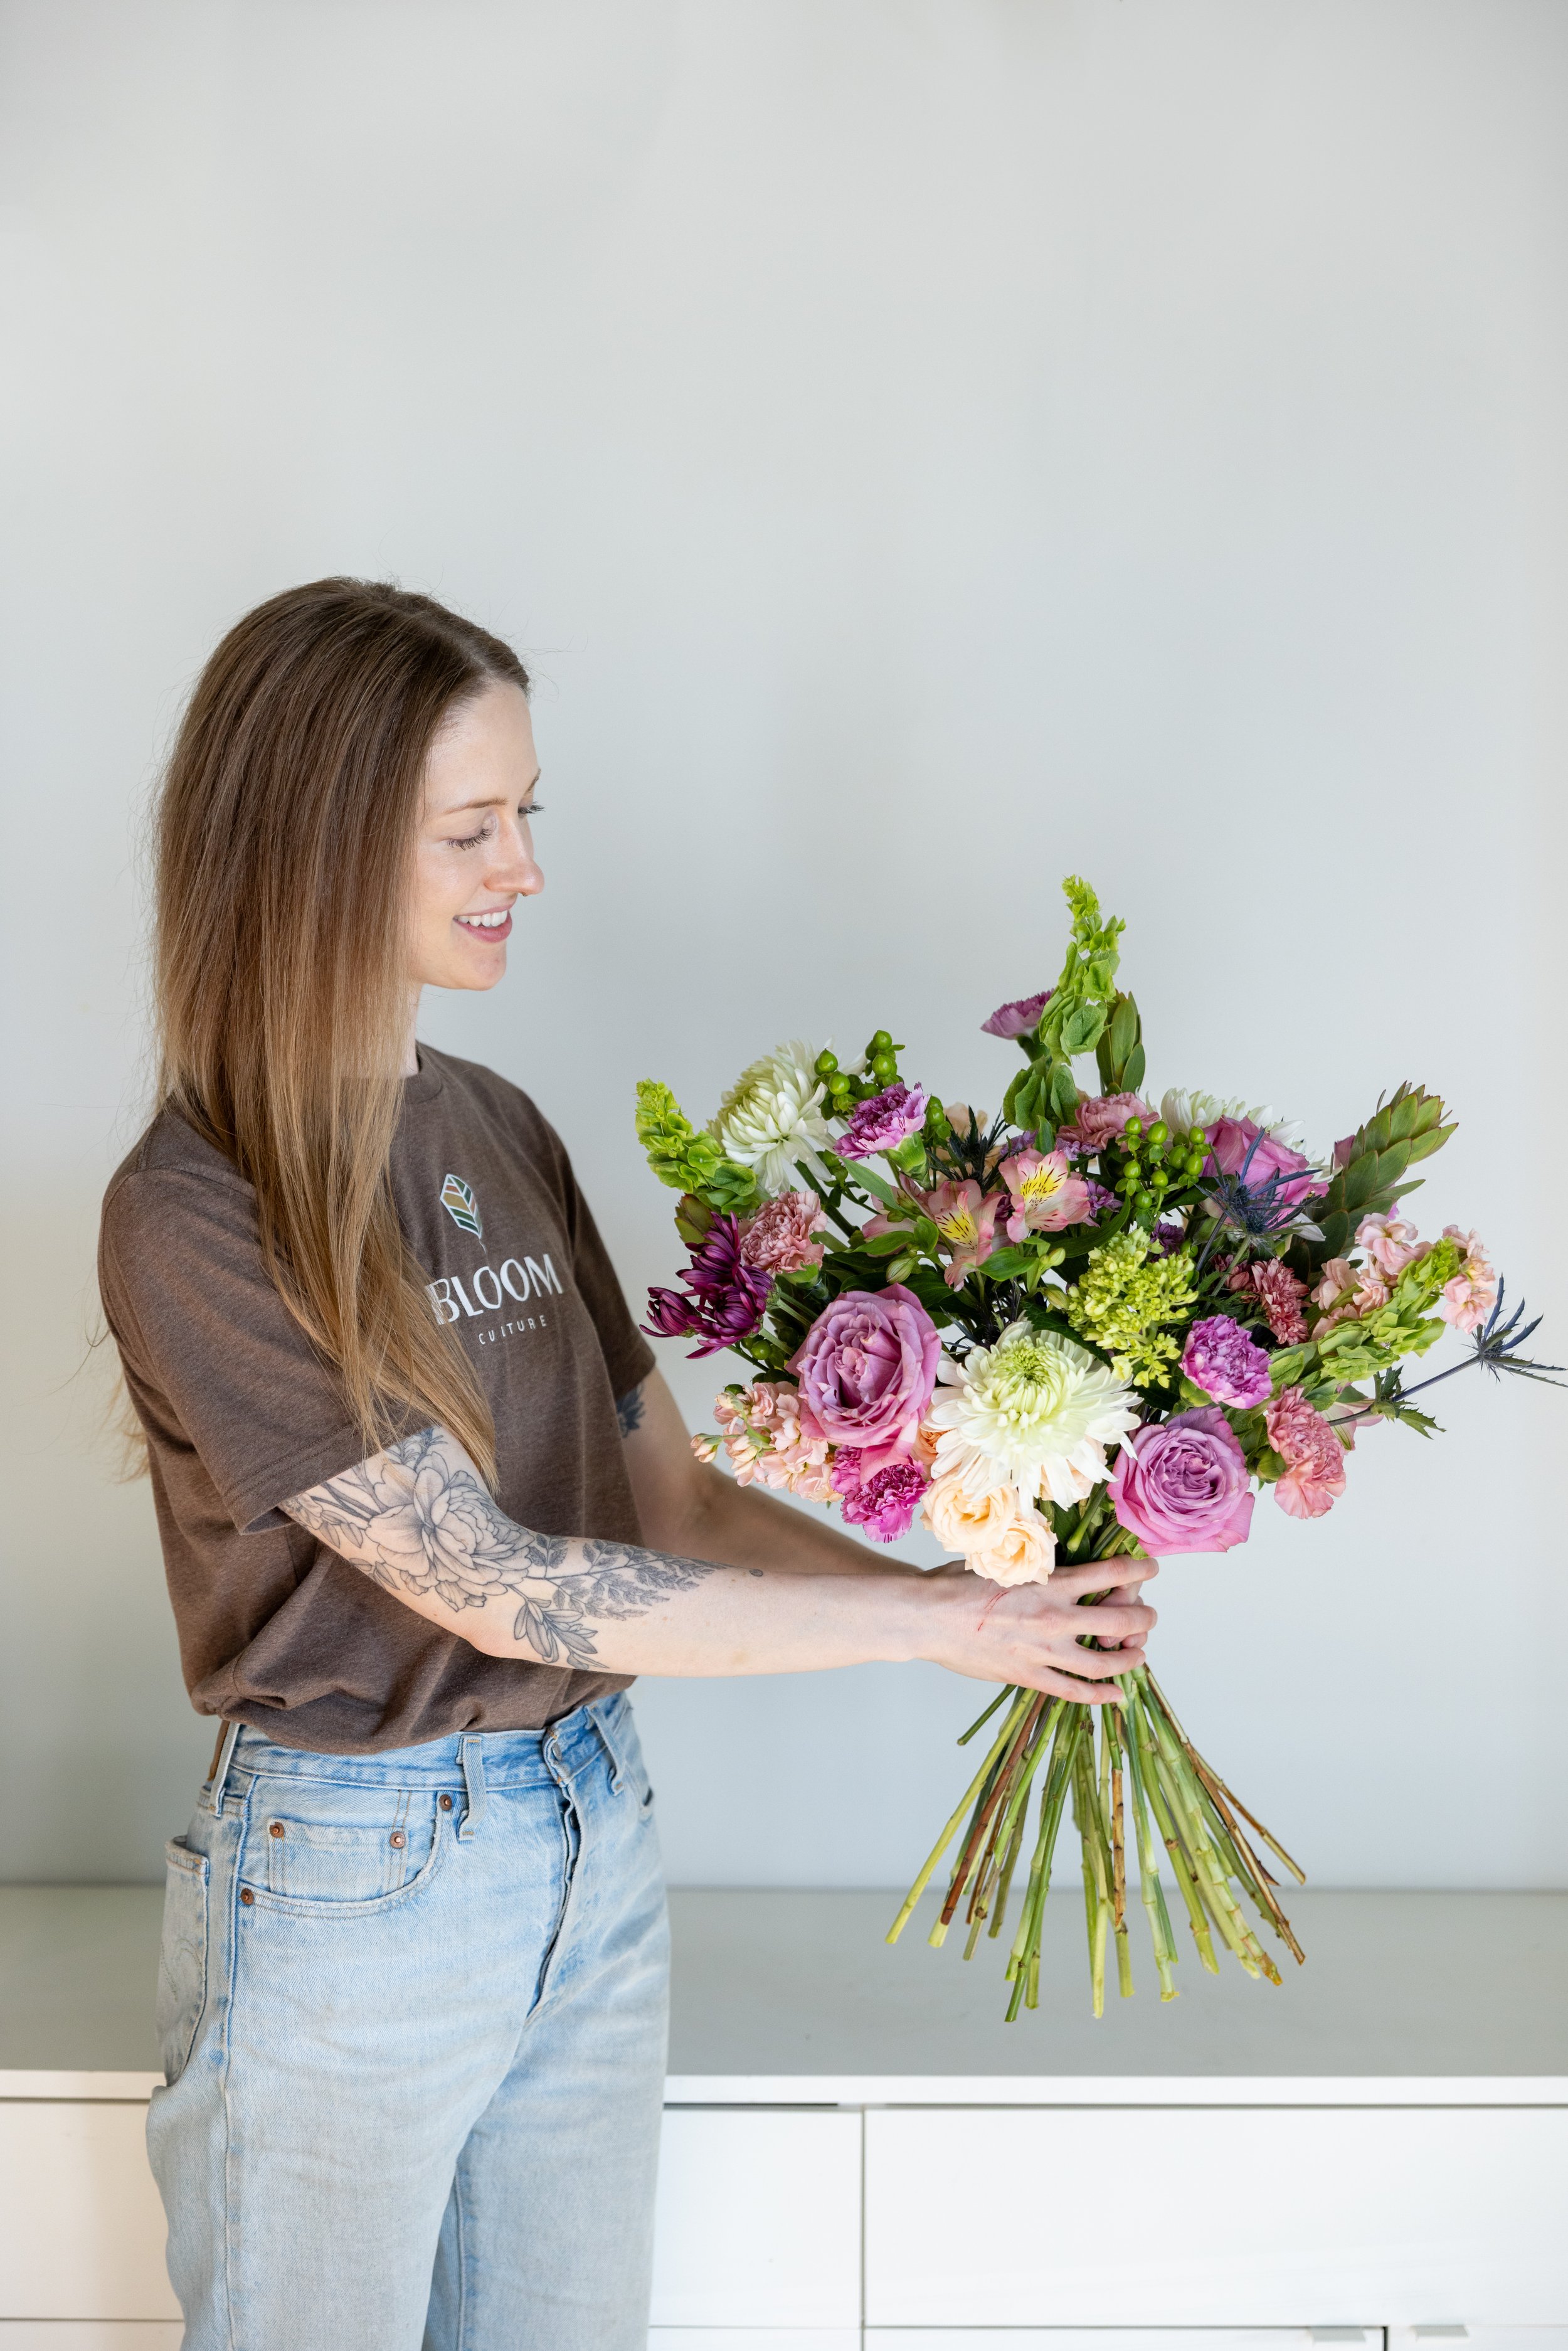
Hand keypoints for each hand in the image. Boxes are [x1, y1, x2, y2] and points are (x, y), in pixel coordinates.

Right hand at [911, 1556, 1158, 1701]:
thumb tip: (1055, 1556)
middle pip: (1119, 1621)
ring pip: (1104, 1662)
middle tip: (1149, 1616)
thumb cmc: (956, 1586)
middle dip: (1144, 1618)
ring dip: (1130, 1659)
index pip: (1111, 1574)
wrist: (926, 1618)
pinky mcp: (1028, 1676)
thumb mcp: (1002, 1561)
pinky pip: (1074, 1691)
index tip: (1151, 1569)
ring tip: (1139, 1654)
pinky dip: (1100, 1694)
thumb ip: (1035, 1563)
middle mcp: (1054, 1618)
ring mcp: (1043, 1652)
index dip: (1140, 1570)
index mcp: (1050, 1584)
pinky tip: (1116, 1693)